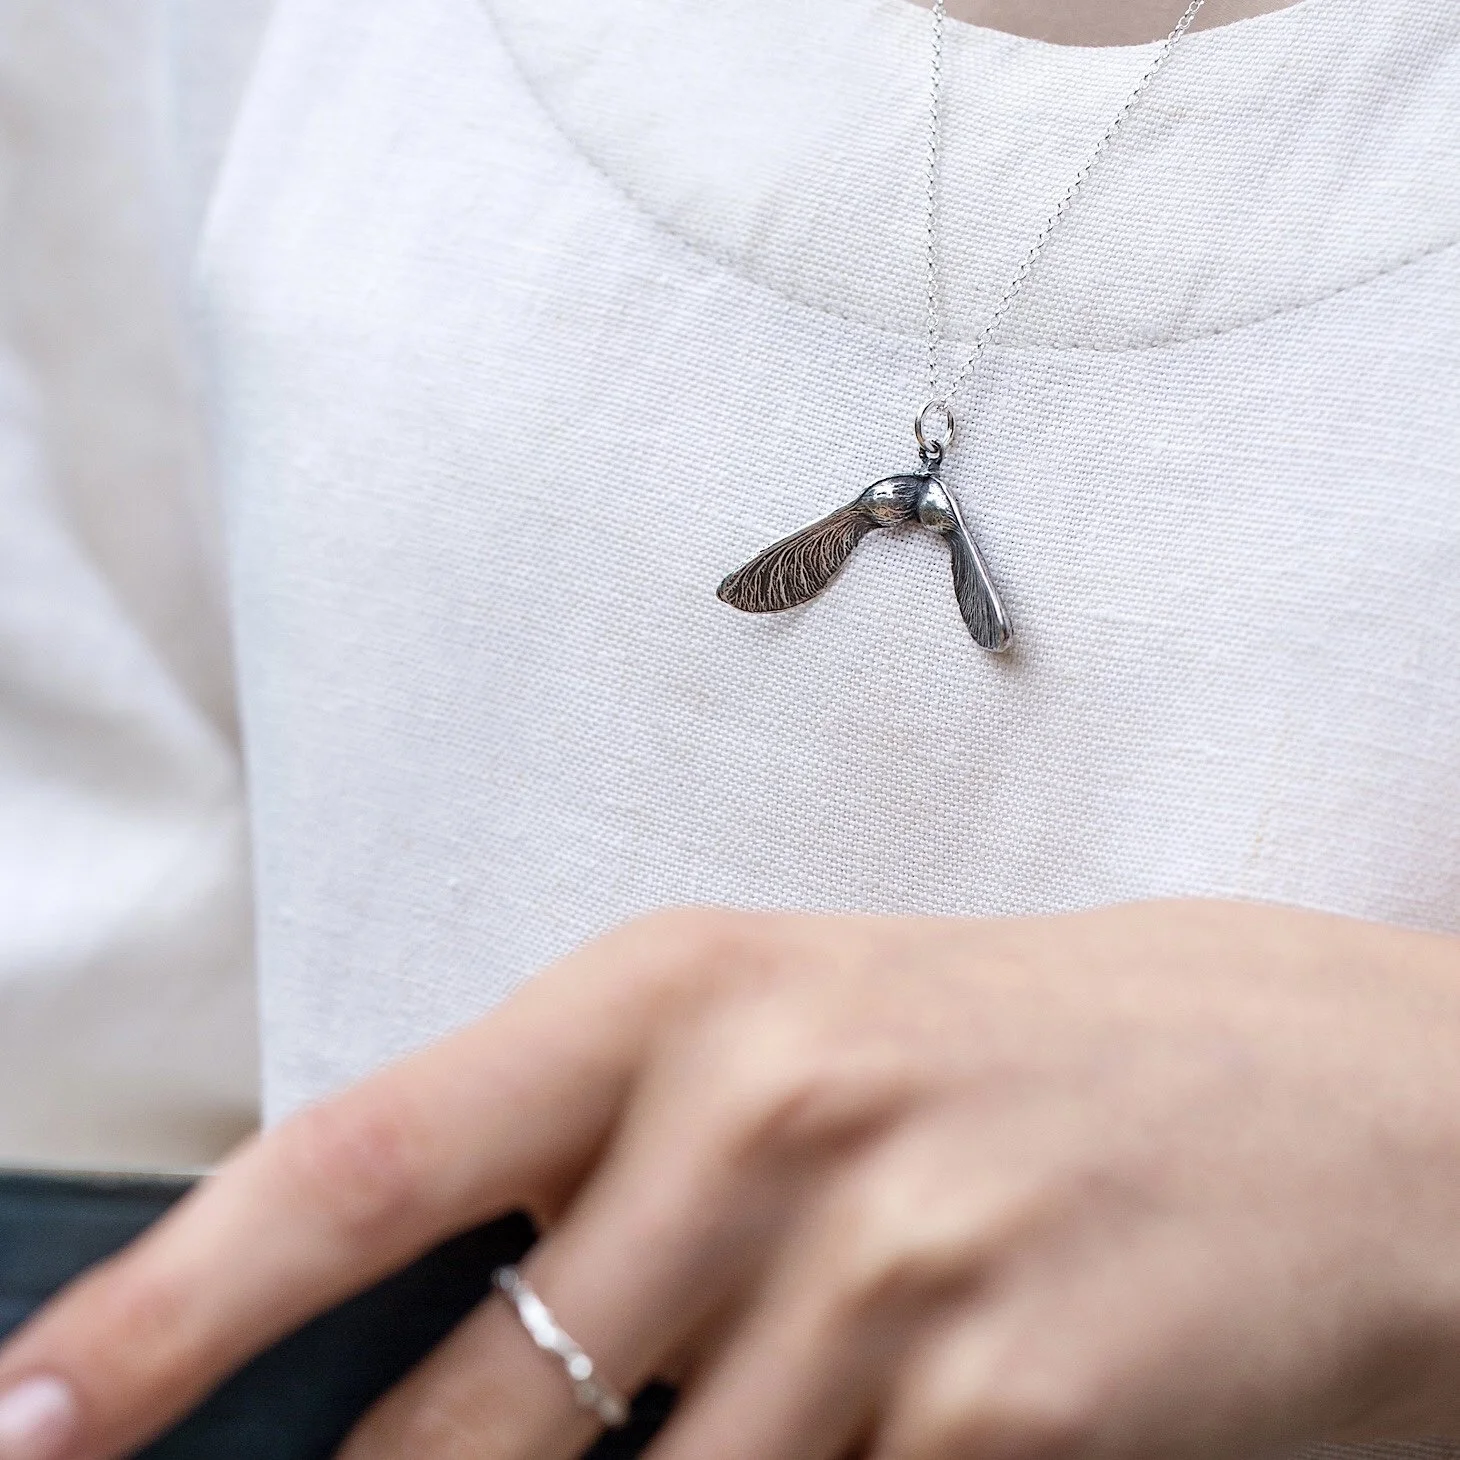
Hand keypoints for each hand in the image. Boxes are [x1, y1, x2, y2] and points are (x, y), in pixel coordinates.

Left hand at [3, 900, 1459, 1459]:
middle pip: (464, 1417)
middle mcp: (755, 1123)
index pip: (362, 1160)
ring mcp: (877, 1282)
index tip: (36, 1418)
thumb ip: (624, 1160)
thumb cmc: (1046, 1050)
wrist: (1336, 1096)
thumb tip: (455, 1315)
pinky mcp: (998, 1426)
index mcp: (683, 992)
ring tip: (737, 1421)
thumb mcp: (809, 1040)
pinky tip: (854, 1449)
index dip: (167, 1313)